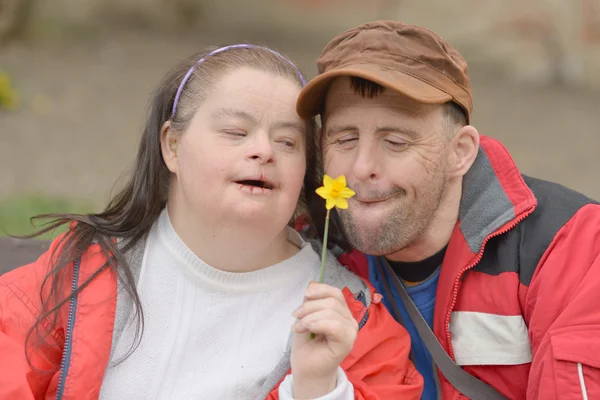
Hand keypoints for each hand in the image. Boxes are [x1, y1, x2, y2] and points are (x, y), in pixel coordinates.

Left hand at [290, 281, 357, 398]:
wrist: (306, 371)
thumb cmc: (307, 347)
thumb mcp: (306, 318)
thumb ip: (311, 302)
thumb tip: (312, 283)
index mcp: (341, 313)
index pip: (335, 293)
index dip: (319, 290)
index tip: (304, 295)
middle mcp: (349, 320)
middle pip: (332, 301)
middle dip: (309, 307)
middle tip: (296, 318)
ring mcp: (351, 331)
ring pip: (331, 311)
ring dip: (309, 317)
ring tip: (298, 328)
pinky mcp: (347, 342)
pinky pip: (334, 325)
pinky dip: (316, 324)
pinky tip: (307, 330)